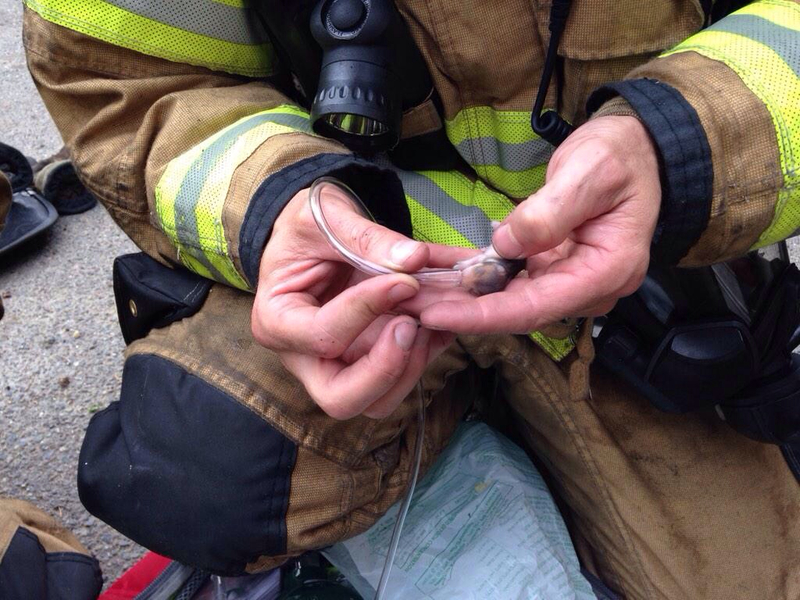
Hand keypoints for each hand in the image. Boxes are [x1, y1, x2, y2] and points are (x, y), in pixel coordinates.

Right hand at [251, 185, 454, 419]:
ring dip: (415, 363)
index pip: (323, 336)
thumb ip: (364, 236)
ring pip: (379, 400)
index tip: (403, 280)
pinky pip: (403, 375)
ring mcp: (340, 365)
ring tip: (435, 315)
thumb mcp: (323, 216)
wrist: (312, 235)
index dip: (366, 311)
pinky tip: (446, 312)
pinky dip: (431, 349)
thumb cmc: (304, 227)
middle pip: (342, 399)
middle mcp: (305, 357)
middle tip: (412, 325)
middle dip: (386, 368)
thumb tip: (414, 259)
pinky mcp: (370, 360)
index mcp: (278, 322)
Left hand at [418, 116, 660, 333]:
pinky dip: (476, 276)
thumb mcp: (589, 173)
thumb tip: (505, 245)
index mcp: (606, 272)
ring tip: (413, 291)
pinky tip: (439, 270)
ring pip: (509, 298)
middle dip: (462, 309)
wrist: (636, 148)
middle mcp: (588, 288)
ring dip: (462, 296)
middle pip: (517, 310)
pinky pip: (510, 279)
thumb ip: (548, 213)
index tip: (436, 315)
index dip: (481, 315)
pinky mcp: (553, 269)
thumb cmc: (620, 156)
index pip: (535, 307)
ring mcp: (570, 281)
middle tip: (408, 304)